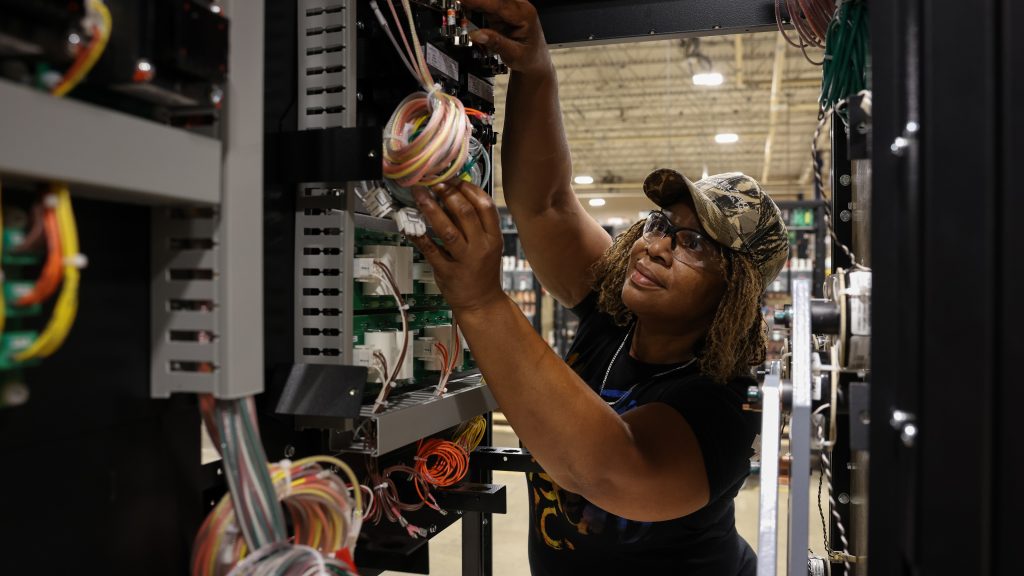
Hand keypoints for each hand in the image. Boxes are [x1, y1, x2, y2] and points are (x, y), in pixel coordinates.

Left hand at [407, 181, 506, 312]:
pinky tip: (410, 225)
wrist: (482, 303)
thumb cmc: (483, 271)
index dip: (469, 189)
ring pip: (447, 230)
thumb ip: (476, 224)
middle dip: (448, 194)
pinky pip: (431, 250)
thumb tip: (457, 196)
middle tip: (435, 184)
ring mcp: (464, 261)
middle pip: (465, 213)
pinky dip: (419, 236)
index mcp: (494, 238)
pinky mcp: (448, 272)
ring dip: (431, 209)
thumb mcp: (489, 245)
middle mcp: (481, 247)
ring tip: (420, 195)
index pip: (485, 206)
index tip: (455, 179)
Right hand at [462, 0, 551, 76]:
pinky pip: (487, 4)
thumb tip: (475, 34)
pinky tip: (464, 6)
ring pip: (490, 1)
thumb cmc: (528, 58)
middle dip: (476, 0)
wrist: (536, 60)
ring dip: (475, 3)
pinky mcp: (502, 11)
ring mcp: (511, 7)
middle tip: (458, 1)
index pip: (499, 4)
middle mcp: (519, 6)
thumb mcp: (514, 55)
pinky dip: (475, 5)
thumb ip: (496, 43)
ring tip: (459, 5)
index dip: (479, 0)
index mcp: (525, 15)